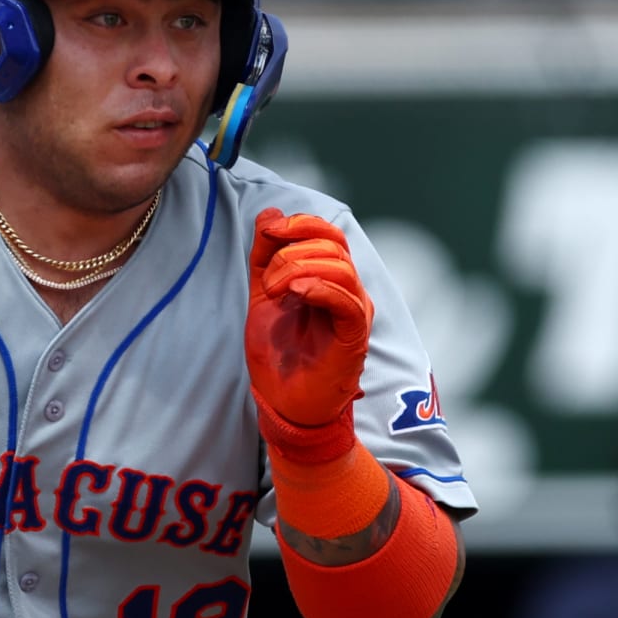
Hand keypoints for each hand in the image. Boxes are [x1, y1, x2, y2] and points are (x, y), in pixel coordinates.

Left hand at [244, 209, 373, 457]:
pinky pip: (348, 300)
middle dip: (291, 252)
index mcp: (329, 277)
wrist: (284, 404)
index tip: (269, 232)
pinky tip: (296, 293)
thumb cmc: (278, 354)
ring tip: (274, 292)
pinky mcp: (355, 335)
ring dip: (298, 269)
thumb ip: (265, 256)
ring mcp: (355, 311)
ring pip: (340, 267)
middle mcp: (349, 290)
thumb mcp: (262, 295)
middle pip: (333, 244)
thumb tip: (270, 213)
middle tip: (267, 283)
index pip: (327, 232)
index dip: (299, 223)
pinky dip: (320, 287)